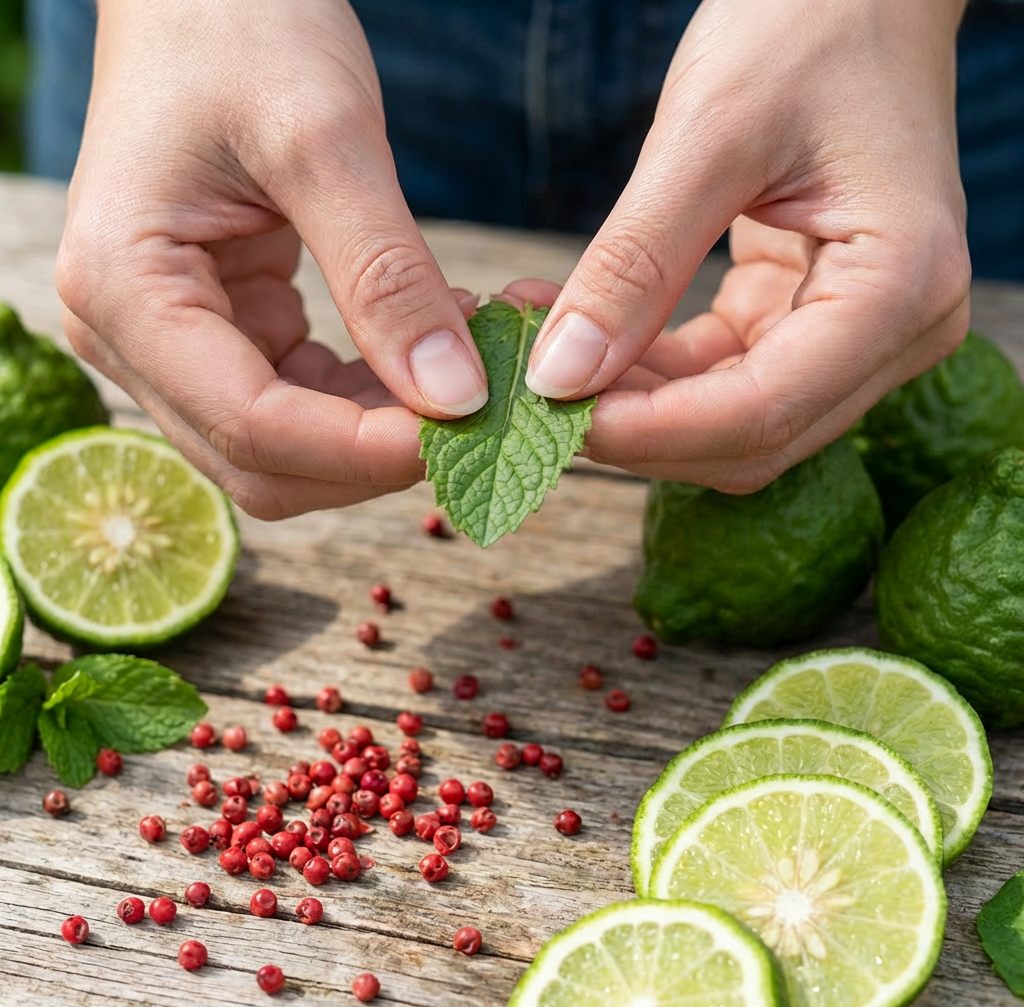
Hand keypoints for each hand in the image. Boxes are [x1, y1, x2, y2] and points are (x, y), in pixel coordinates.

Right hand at [57, 0, 487, 518]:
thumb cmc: (241, 28)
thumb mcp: (324, 139)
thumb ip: (387, 276)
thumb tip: (455, 397)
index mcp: (124, 289)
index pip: (251, 423)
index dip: (366, 450)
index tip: (470, 432)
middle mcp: (129, 338)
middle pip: (263, 461)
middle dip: (374, 456)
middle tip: (482, 419)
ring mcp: (170, 346)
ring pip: (286, 449)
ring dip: (379, 435)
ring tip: (463, 375)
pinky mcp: (219, 336)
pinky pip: (301, 404)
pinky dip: (369, 401)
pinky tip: (428, 356)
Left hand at [523, 0, 970, 491]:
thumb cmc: (805, 27)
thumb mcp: (707, 135)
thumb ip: (634, 264)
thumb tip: (559, 377)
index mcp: (900, 286)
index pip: (763, 410)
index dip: (649, 431)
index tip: (550, 417)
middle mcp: (896, 330)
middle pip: (749, 437)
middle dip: (636, 428)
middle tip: (532, 397)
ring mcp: (855, 335)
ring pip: (726, 421)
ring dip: (630, 402)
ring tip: (538, 352)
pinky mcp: (806, 322)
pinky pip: (717, 377)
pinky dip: (645, 369)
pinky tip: (577, 334)